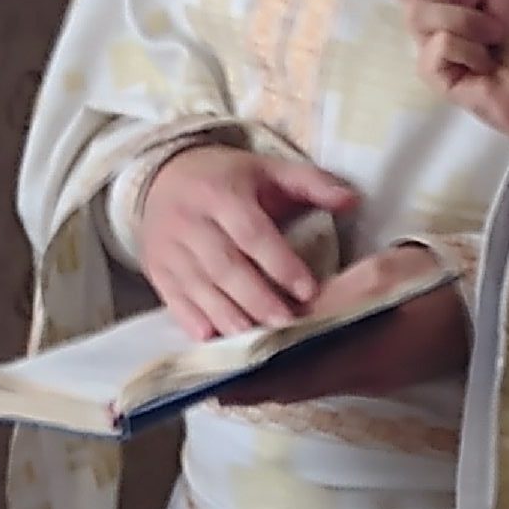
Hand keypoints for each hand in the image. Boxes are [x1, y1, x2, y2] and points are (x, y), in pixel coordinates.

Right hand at [139, 143, 356, 340]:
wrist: (163, 175)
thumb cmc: (229, 178)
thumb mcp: (269, 169)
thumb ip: (312, 183)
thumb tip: (353, 201)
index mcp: (222, 193)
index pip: (252, 234)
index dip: (280, 264)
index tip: (308, 290)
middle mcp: (190, 221)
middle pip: (225, 266)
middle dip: (257, 298)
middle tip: (287, 323)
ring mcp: (168, 248)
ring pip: (199, 287)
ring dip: (229, 316)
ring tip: (258, 337)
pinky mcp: (155, 269)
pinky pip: (173, 299)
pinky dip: (193, 321)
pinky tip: (213, 338)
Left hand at [221, 246, 468, 404]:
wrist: (487, 298)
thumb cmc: (435, 282)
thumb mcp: (378, 279)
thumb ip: (331, 299)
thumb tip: (287, 315)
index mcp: (360, 358)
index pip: (293, 378)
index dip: (253, 384)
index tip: (215, 385)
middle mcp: (364, 377)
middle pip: (298, 388)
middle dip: (258, 385)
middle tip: (218, 380)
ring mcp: (376, 377)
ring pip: (314, 384)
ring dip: (280, 379)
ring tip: (244, 368)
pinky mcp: (383, 369)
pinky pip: (332, 375)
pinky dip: (304, 370)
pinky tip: (290, 357)